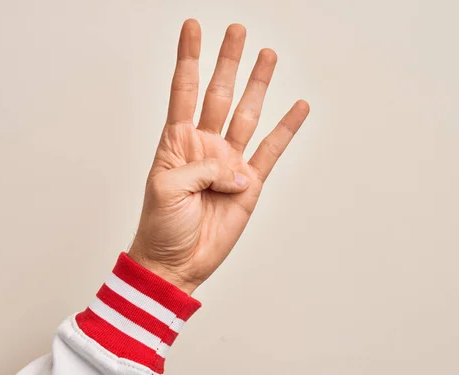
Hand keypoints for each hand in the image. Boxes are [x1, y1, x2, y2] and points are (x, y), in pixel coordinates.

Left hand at [128, 19, 308, 293]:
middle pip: (219, 93)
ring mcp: (229, 163)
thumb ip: (202, 169)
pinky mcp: (250, 184)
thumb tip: (238, 170)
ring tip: (268, 56)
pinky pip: (271, 150)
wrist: (177, 263)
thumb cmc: (161, 226)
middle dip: (228, 61)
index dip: (189, 58)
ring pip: (247, 114)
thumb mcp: (167, 189)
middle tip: (237, 30)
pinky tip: (297, 108)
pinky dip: (286, 129)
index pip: (184, 90)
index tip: (192, 27)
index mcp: (178, 142)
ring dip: (258, 85)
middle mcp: (205, 146)